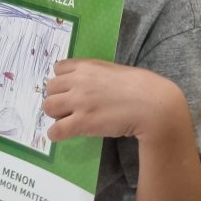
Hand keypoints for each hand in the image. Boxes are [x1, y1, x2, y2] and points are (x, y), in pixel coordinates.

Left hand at [43, 59, 172, 141]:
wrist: (152, 104)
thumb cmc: (140, 87)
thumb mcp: (113, 71)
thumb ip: (96, 74)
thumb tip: (86, 84)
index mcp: (87, 66)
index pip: (58, 68)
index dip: (62, 80)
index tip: (69, 90)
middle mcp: (78, 81)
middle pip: (50, 88)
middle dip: (57, 98)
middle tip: (69, 108)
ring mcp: (79, 101)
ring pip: (48, 107)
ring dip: (55, 114)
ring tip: (68, 120)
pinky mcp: (82, 122)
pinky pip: (56, 130)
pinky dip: (56, 134)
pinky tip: (63, 134)